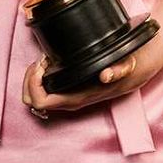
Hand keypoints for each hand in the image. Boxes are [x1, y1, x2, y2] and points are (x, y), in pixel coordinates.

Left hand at [22, 50, 147, 116]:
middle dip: (29, 79)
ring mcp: (65, 97)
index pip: (41, 101)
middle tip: (42, 61)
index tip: (43, 64)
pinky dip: (38, 76)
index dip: (34, 82)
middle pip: (31, 100)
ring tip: (44, 61)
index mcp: (77, 98)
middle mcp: (68, 101)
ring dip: (32, 77)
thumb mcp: (126, 65)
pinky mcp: (65, 91)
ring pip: (33, 96)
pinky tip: (48, 63)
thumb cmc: (124, 69)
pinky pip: (41, 90)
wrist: (133, 73)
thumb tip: (106, 75)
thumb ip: (119, 70)